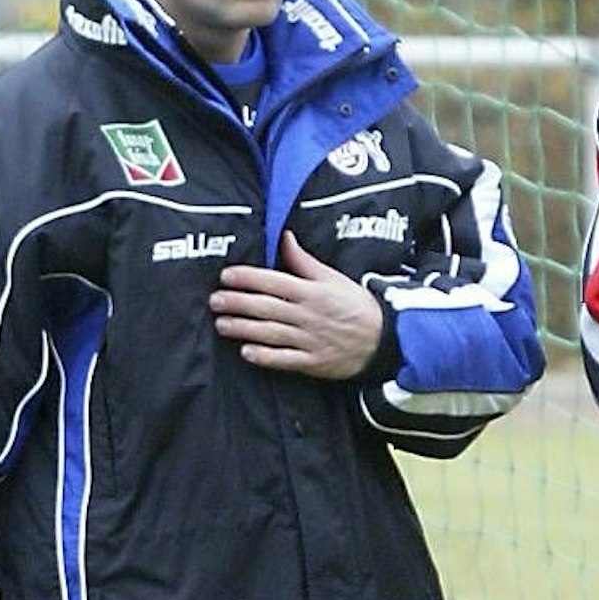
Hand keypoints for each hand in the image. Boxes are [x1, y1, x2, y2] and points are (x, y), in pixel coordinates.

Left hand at [211, 231, 384, 379]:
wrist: (383, 339)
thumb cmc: (355, 305)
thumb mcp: (333, 278)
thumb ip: (304, 261)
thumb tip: (285, 238)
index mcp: (312, 292)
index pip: (275, 282)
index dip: (249, 278)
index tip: (226, 276)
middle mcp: (308, 315)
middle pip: (267, 307)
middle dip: (238, 303)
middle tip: (215, 300)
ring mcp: (310, 340)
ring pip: (271, 333)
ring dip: (244, 329)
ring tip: (221, 325)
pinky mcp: (313, 362)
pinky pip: (286, 359)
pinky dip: (266, 357)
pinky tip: (246, 353)